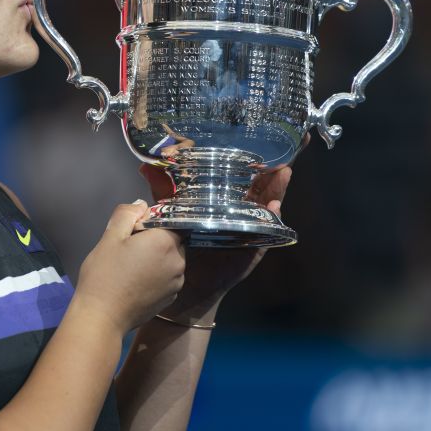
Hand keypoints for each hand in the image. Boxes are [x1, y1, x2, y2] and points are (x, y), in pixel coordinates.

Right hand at [74, 201, 185, 335]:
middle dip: (155, 240)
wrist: (102, 317)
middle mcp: (179, 261)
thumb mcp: (110, 238)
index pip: (168, 221)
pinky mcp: (171, 298)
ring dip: (157, 258)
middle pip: (172, 240)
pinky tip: (137, 282)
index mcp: (165, 242)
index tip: (132, 231)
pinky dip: (157, 275)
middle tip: (129, 249)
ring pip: (171, 259)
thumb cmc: (103, 274)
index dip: (151, 222)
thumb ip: (127, 215)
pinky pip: (168, 277)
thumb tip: (141, 205)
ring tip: (132, 268)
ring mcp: (177, 283)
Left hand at [138, 153, 295, 324]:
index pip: (240, 181)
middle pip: (259, 191)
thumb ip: (162, 191)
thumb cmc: (179, 249)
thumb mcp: (171, 214)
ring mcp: (248, 234)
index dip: (250, 164)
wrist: (181, 286)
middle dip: (270, 173)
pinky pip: (266, 236)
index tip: (259, 145)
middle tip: (280, 154)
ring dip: (277, 191)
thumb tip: (146, 166)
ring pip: (267, 209)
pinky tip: (275, 207)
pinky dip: (273, 221)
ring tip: (284, 173)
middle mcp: (238, 218)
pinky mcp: (252, 252)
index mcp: (221, 207)